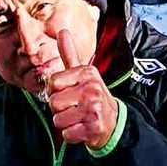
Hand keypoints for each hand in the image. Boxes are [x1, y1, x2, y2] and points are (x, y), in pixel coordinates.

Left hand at [44, 29, 118, 150]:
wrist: (114, 122)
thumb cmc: (92, 96)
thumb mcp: (83, 74)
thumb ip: (70, 54)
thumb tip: (62, 30)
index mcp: (86, 73)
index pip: (52, 82)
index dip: (56, 91)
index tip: (68, 92)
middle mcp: (92, 89)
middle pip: (53, 102)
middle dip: (60, 109)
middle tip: (74, 108)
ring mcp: (94, 109)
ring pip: (58, 120)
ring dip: (65, 123)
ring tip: (78, 118)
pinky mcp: (94, 128)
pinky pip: (67, 134)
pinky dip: (72, 135)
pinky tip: (82, 128)